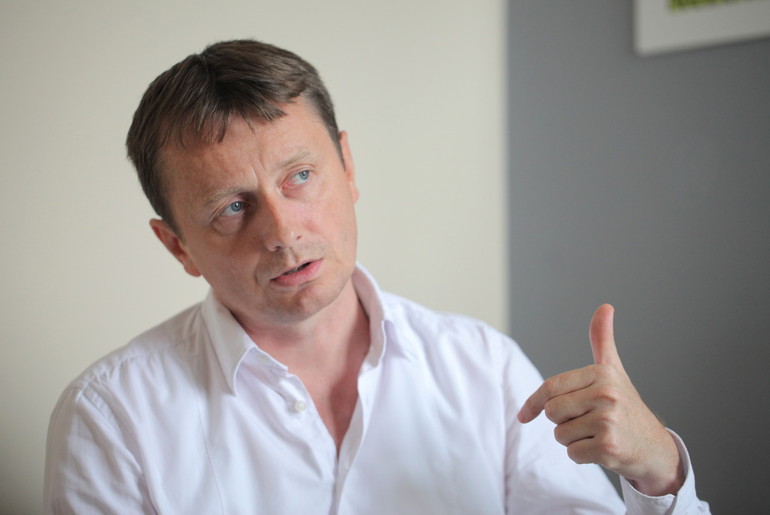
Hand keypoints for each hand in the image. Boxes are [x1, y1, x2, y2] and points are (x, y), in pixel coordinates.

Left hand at [517, 304, 683, 495]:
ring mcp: (608, 420)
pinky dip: (582, 456)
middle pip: (551, 412)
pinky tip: (602, 449)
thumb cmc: (627, 408)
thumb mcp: (614, 371)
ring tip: (597, 434)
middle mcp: (606, 393)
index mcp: (602, 374)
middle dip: (562, 422)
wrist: (656, 448)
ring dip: (572, 440)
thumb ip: (602, 340)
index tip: (523, 416)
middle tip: (586, 422)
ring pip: (560, 434)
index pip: (551, 387)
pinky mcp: (609, 446)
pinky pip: (572, 453)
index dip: (533, 403)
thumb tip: (605, 306)